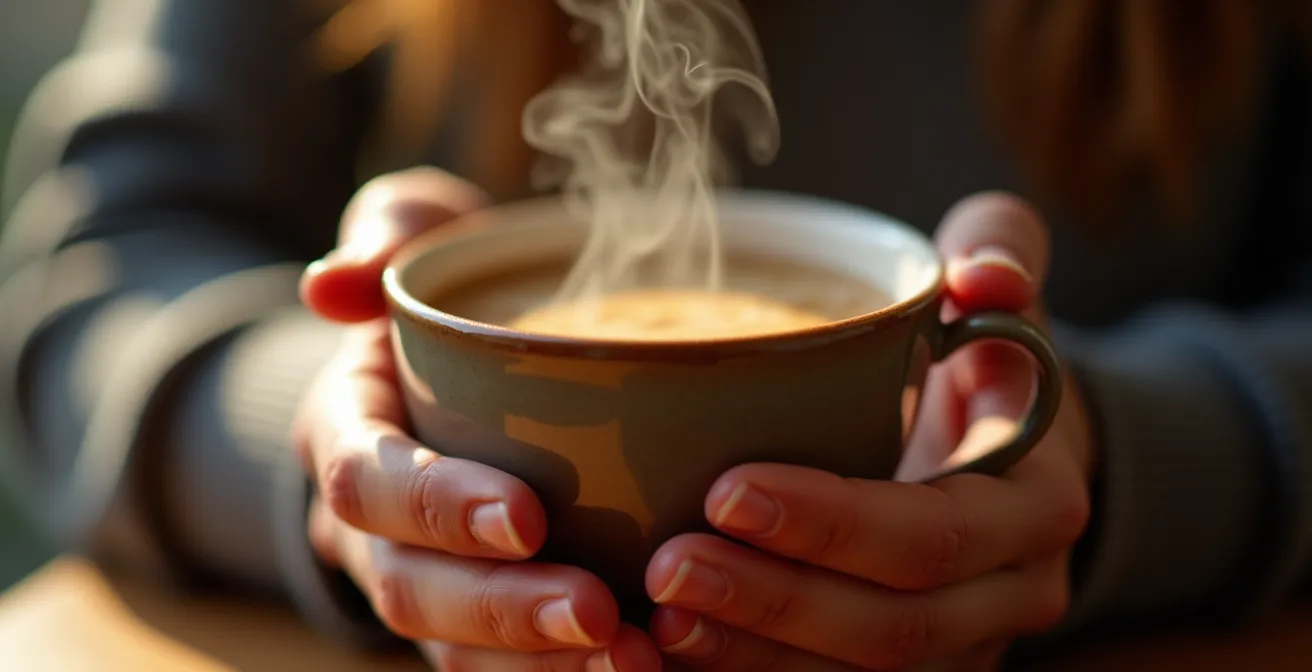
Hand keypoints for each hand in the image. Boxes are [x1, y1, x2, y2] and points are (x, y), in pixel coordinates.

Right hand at [293, 167, 661, 670]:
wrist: (449, 364)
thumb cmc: (444, 294)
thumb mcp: (413, 238)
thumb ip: (385, 235)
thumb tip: (332, 283)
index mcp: (349, 430)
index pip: (369, 482)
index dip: (437, 506)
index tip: (527, 516)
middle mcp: (371, 522)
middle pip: (408, 587)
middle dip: (500, 607)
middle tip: (599, 612)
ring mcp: (418, 575)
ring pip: (451, 645)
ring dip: (538, 664)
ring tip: (634, 661)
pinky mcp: (471, 612)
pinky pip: (500, 664)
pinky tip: (647, 668)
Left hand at [644, 193, 1094, 670]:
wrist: (1014, 460)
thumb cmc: (989, 369)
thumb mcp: (1005, 301)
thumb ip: (1002, 253)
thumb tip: (980, 274)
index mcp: (1034, 507)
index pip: (932, 533)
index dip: (832, 523)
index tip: (725, 488)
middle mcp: (1008, 595)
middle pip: (892, 627)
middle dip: (773, 600)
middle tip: (667, 565)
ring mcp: (962, 647)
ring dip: (752, 655)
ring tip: (655, 618)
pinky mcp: (910, 670)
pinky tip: (672, 652)